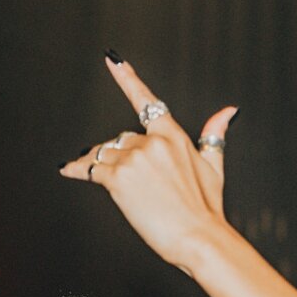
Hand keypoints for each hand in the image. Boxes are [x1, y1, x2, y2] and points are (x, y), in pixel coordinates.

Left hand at [60, 55, 237, 271]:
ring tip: (105, 181)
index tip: (111, 59)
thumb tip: (228, 111)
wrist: (198, 237)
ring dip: (99, 165)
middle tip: (124, 180)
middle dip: (118, 155)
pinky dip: (77, 170)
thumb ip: (214, 136)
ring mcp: (134, 159)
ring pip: (104, 155)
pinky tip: (67, 169)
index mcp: (173, 136)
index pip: (146, 101)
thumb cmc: (206, 209)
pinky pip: (90, 169)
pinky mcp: (119, 179)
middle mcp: (152, 142)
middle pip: (120, 140)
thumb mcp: (214, 167)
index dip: (127, 78)